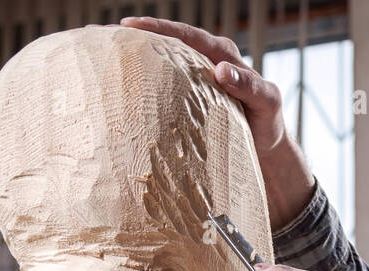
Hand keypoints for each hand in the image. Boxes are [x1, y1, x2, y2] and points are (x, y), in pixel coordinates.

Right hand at [119, 16, 313, 229]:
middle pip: (167, 41)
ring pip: (161, 60)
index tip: (131, 26)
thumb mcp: (267, 102)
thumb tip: (221, 70)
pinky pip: (162, 82)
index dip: (160, 29)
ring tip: (101, 50)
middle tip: (102, 35)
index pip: (188, 36)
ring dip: (133, 55)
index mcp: (224, 55)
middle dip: (135, 36)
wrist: (265, 145)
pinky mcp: (187, 95)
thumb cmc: (267, 122)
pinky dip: (141, 78)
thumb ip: (249, 86)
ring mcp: (194, 77)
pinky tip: (118, 82)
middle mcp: (206, 60)